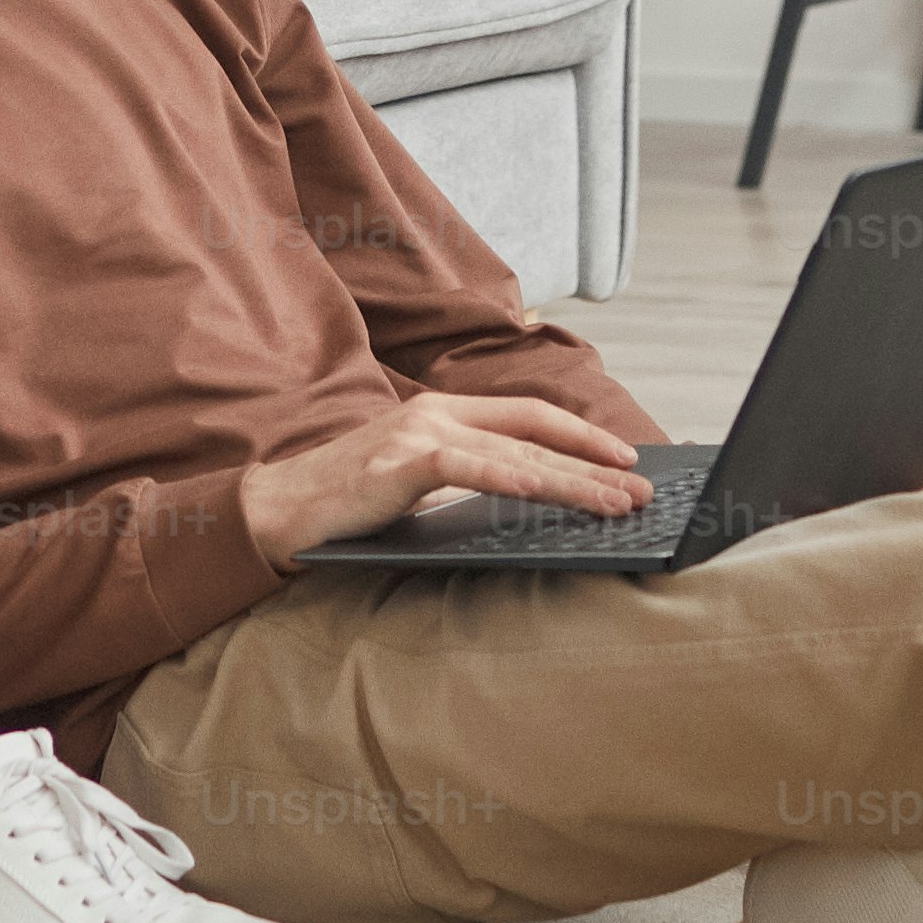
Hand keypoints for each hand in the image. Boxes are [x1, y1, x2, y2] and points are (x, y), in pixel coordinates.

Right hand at [242, 392, 644, 567]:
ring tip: (615, 503)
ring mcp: (418, 433)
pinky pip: (466, 467)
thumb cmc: (349, 504)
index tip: (625, 461)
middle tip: (641, 489)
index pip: (529, 418)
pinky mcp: (400, 461)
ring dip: (572, 480)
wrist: (280, 509)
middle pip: (535, 434)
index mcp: (444, 414)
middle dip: (595, 464)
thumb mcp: (418, 484)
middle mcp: (436, 413)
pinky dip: (508, 477)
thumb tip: (526, 498)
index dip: (582, 436)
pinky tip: (542, 490)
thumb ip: (464, 480)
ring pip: (515, 453)